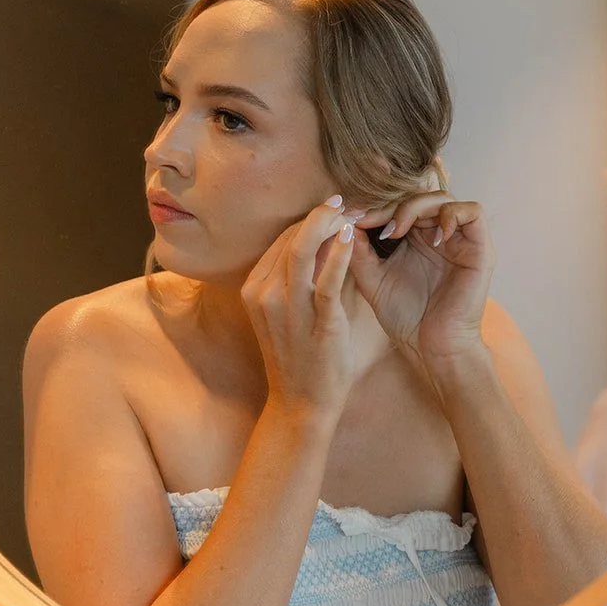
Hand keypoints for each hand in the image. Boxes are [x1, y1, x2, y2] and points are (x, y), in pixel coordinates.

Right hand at [241, 199, 359, 423]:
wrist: (301, 403)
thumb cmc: (302, 357)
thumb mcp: (293, 311)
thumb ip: (308, 276)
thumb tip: (333, 240)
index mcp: (254, 289)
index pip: (280, 240)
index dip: (308, 220)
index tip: (332, 208)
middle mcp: (263, 295)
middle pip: (289, 238)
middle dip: (319, 215)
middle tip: (344, 202)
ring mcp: (286, 309)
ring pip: (302, 250)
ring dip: (328, 225)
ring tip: (350, 212)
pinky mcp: (316, 323)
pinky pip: (327, 280)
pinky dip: (340, 253)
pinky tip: (352, 237)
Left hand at [349, 191, 494, 367]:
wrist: (431, 347)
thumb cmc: (405, 318)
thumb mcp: (372, 277)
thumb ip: (359, 249)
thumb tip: (345, 219)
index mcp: (415, 240)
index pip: (399, 205)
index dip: (377, 206)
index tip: (353, 216)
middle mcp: (438, 235)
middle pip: (419, 196)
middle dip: (392, 205)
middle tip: (372, 221)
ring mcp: (460, 240)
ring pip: (443, 198)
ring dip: (416, 207)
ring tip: (398, 230)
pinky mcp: (481, 247)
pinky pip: (473, 211)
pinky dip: (451, 215)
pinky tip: (433, 238)